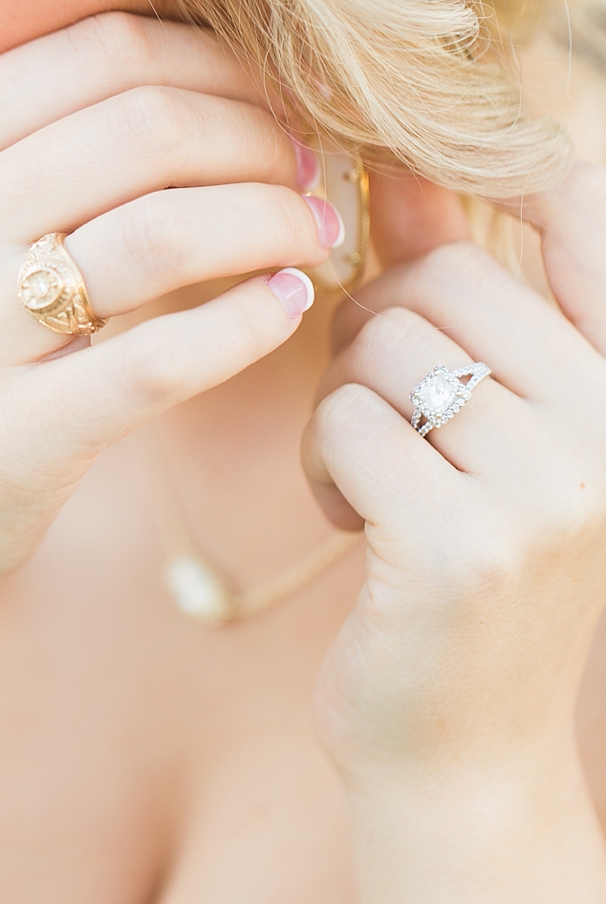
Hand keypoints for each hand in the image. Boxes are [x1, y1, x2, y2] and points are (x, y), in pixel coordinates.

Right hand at [0, 12, 334, 603]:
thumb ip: (29, 143)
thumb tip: (211, 68)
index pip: (104, 47)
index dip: (224, 61)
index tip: (284, 98)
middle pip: (149, 123)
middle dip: (264, 136)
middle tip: (313, 171)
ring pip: (168, 231)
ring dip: (275, 221)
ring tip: (315, 236)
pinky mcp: (5, 436)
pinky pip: (166, 359)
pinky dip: (252, 322)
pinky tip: (285, 308)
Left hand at [303, 160, 605, 784]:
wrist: (459, 750)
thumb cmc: (456, 557)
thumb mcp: (479, 416)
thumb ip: (450, 285)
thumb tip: (395, 154)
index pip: (584, 207)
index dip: (498, 163)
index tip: (408, 162)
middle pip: (438, 275)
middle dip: (371, 329)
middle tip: (380, 414)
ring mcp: (558, 486)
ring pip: (378, 347)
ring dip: (342, 406)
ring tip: (377, 482)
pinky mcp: (470, 545)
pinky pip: (343, 423)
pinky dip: (324, 467)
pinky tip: (358, 525)